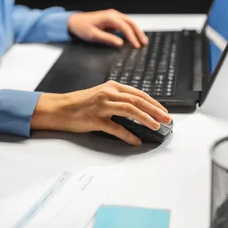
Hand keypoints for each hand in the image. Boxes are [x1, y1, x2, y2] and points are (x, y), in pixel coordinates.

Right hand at [31, 81, 171, 145]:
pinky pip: (115, 127)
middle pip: (137, 100)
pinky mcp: (95, 119)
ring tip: (156, 126)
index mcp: (112, 86)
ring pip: (130, 110)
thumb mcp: (102, 95)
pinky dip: (127, 135)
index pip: (138, 93)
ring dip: (146, 119)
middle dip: (155, 110)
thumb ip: (118, 99)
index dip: (153, 103)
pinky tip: (135, 140)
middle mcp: (108, 93)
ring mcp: (101, 105)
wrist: (60, 108)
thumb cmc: (81, 103)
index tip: (164, 111)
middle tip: (167, 119)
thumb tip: (138, 109)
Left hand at [68, 9, 148, 47]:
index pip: (125, 27)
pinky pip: (124, 23)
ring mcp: (113, 15)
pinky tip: (134, 36)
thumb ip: (108, 39)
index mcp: (109, 17)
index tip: (136, 46)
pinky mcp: (112, 19)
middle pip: (130, 23)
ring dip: (136, 31)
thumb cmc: (82, 27)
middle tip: (144, 43)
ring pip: (129, 22)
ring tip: (142, 40)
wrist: (74, 21)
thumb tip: (121, 43)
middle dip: (138, 33)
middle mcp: (113, 14)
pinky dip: (131, 29)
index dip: (132, 37)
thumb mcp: (93, 35)